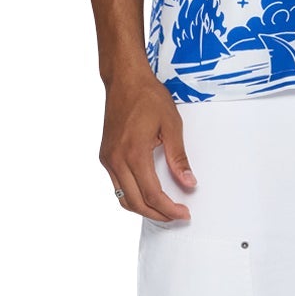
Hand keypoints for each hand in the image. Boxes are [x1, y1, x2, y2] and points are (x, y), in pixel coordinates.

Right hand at [101, 70, 195, 221]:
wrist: (124, 79)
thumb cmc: (147, 97)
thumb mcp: (172, 125)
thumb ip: (179, 158)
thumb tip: (188, 182)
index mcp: (134, 153)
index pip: (152, 194)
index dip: (169, 209)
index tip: (183, 213)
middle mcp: (116, 159)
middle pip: (135, 202)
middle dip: (157, 214)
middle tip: (176, 216)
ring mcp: (108, 158)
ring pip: (122, 197)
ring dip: (143, 208)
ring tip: (163, 209)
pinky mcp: (106, 155)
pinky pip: (117, 185)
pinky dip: (132, 195)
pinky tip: (147, 193)